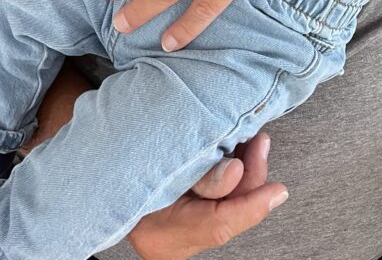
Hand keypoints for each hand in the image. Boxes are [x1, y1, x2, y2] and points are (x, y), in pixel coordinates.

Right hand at [128, 133, 287, 259]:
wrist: (103, 165)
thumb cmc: (125, 160)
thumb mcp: (162, 163)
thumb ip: (200, 173)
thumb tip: (237, 169)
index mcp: (162, 236)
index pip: (218, 225)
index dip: (251, 206)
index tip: (278, 190)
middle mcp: (174, 243)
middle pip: (228, 214)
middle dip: (251, 177)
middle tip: (260, 141)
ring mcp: (183, 234)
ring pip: (228, 204)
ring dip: (244, 169)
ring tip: (252, 139)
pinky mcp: (191, 217)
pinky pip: (221, 198)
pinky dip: (232, 172)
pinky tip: (238, 147)